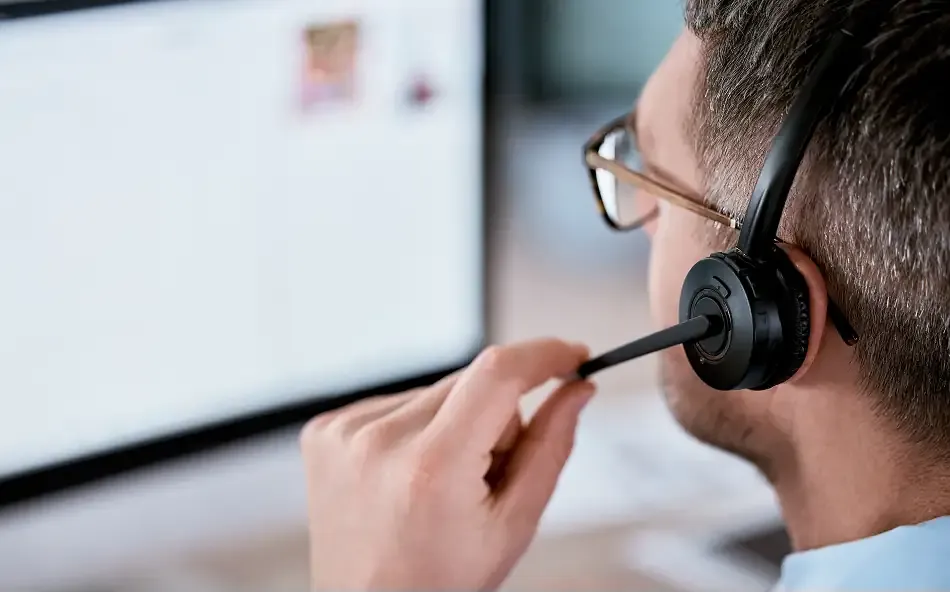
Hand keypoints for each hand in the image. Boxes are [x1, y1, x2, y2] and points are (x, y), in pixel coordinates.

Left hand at [299, 338, 594, 591]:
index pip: (497, 373)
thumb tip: (576, 389)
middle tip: (486, 473)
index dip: (543, 355)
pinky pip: (395, 403)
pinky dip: (414, 429)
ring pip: (434, 390)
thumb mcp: (512, 525)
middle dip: (496, 415)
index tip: (571, 356)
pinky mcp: (324, 430)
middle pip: (470, 383)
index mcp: (432, 468)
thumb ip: (550, 448)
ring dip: (452, 422)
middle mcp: (380, 441)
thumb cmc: (438, 582)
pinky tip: (408, 475)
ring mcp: (344, 433)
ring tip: (438, 484)